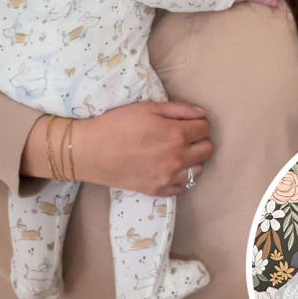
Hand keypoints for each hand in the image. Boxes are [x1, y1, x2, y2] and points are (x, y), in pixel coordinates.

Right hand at [72, 101, 213, 195]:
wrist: (90, 151)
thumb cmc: (117, 124)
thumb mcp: (148, 108)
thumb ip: (179, 110)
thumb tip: (202, 114)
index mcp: (177, 135)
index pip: (205, 129)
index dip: (198, 123)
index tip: (187, 123)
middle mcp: (177, 158)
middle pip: (207, 151)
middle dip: (200, 141)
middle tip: (184, 137)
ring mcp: (168, 177)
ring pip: (198, 171)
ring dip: (193, 161)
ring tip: (176, 153)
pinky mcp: (157, 191)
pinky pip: (182, 188)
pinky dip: (179, 178)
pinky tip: (168, 169)